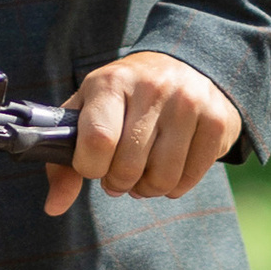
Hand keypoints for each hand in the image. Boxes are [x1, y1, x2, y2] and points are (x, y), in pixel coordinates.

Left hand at [44, 49, 239, 212]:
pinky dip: (175, 187)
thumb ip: (64, 162)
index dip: (91, 167)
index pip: (98, 141)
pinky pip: (189, 179)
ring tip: (143, 174)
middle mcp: (152, 88)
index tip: (93, 165)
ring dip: (147, 188)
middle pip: (129, 166)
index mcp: (111, 82)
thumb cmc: (124, 97)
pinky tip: (169, 169)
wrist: (185, 62)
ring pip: (161, 178)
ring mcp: (188, 102)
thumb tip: (54, 207)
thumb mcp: (87, 113)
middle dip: (118, 182)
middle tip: (119, 174)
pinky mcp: (216, 121)